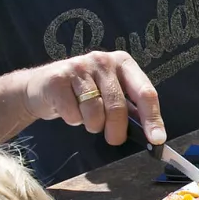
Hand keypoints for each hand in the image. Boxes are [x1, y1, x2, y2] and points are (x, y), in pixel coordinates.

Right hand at [23, 50, 163, 146]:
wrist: (41, 86)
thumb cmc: (83, 93)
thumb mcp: (110, 94)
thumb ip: (131, 110)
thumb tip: (153, 136)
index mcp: (123, 63)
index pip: (145, 92)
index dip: (152, 118)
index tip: (157, 139)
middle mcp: (103, 60)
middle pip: (118, 106)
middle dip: (117, 130)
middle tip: (114, 139)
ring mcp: (79, 67)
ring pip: (94, 112)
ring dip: (92, 125)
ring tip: (85, 116)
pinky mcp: (58, 79)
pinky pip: (73, 114)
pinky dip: (73, 120)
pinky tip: (69, 109)